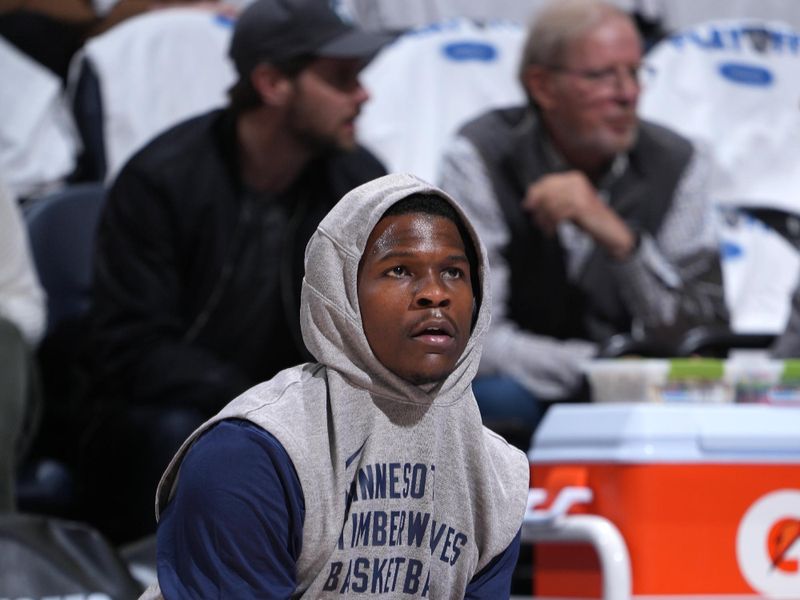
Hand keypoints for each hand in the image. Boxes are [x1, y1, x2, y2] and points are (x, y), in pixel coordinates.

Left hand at [522, 171, 636, 260]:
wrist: (610, 230)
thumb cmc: (588, 219)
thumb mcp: (569, 204)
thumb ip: (553, 199)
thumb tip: (529, 201)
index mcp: (573, 178)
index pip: (546, 181)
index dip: (534, 194)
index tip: (527, 206)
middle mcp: (576, 182)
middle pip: (546, 193)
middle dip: (538, 208)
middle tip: (537, 222)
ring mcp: (579, 193)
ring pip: (550, 205)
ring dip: (544, 219)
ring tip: (545, 228)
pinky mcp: (581, 206)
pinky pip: (557, 214)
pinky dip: (551, 225)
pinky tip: (551, 231)